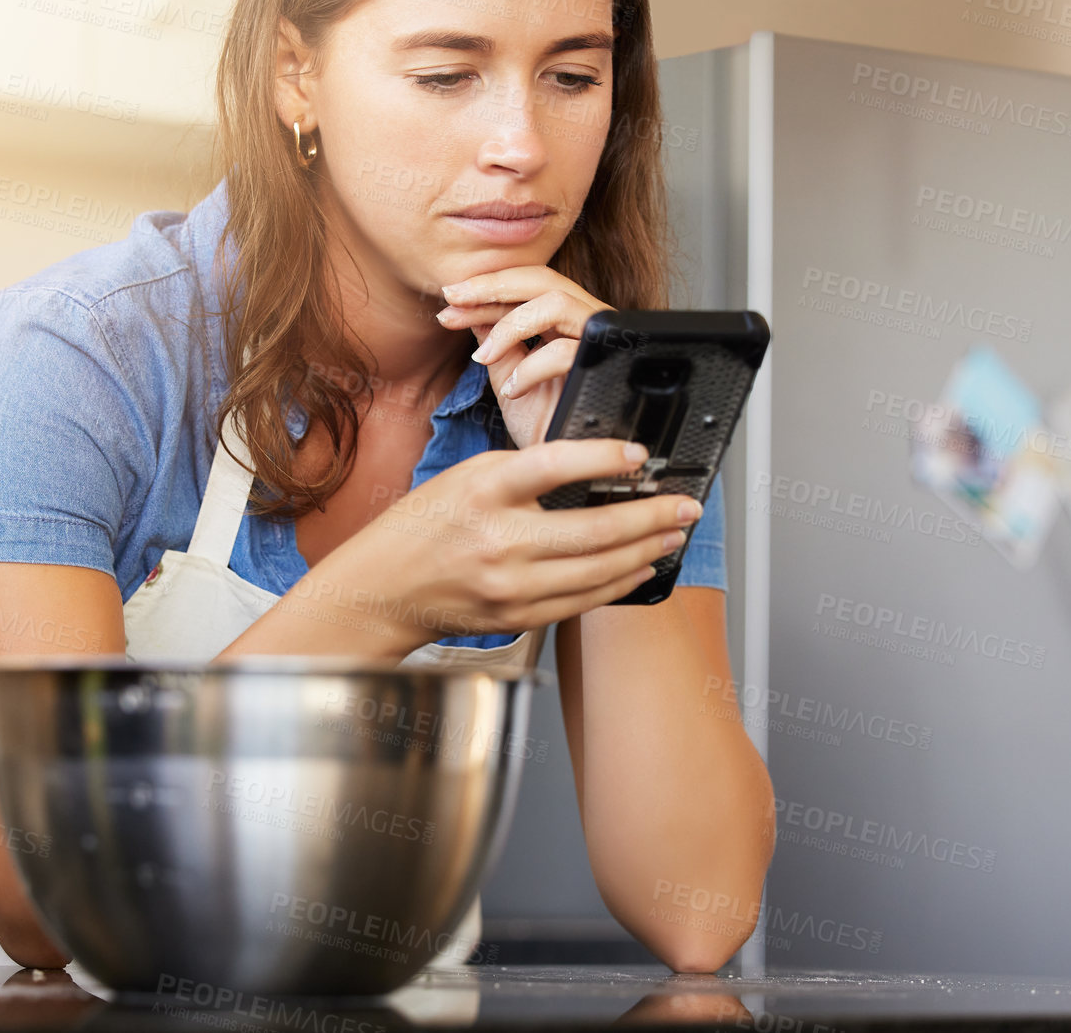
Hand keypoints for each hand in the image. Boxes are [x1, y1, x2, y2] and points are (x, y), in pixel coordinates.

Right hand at [320, 437, 703, 646]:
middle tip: (686, 503)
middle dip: (652, 516)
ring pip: (599, 569)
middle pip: (594, 529)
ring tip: (674, 532)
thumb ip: (526, 472)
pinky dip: (620, 581)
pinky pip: (584, 600)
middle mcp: (499, 540)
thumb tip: (595, 467)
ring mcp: (511, 585)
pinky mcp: (519, 616)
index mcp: (483, 491)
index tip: (638, 454)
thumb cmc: (424, 525)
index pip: (554, 465)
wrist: (384, 589)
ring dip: (647, 549)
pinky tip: (641, 565)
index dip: (603, 457)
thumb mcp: (468, 476)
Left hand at [433, 265, 607, 449]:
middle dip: (493, 286)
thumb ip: (495, 342)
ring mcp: (602, 342)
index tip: (448, 302)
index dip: (486, 290)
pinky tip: (512, 391)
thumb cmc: (541, 424)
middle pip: (543, 280)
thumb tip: (468, 307)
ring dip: (509, 324)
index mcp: (566, 322)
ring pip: (557, 302)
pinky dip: (530, 368)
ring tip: (483, 357)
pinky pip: (565, 352)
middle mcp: (587, 323)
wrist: (563, 469)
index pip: (527, 287)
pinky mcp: (606, 369)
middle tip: (453, 300)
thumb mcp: (508, 377)